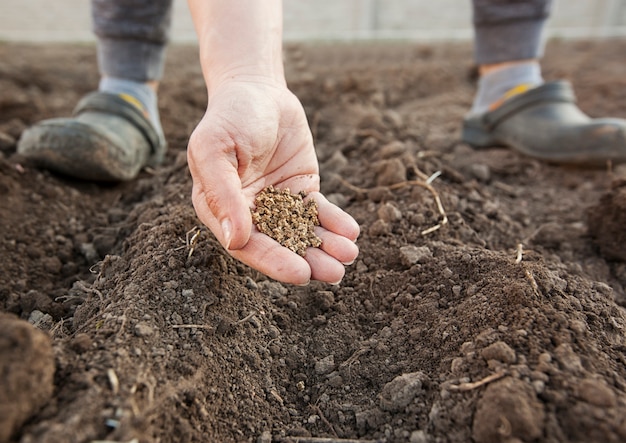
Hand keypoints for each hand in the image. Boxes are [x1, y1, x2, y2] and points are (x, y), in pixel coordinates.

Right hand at [187, 79, 359, 284]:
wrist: (257, 89)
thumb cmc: (229, 117)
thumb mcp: (215, 149)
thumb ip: (221, 192)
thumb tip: (235, 240)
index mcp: (221, 210)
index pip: (248, 244)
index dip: (274, 261)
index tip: (300, 274)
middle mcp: (249, 213)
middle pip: (280, 244)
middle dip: (308, 260)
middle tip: (334, 274)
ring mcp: (277, 203)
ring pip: (302, 232)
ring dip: (326, 246)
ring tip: (348, 255)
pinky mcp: (301, 190)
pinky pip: (318, 210)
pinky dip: (335, 222)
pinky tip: (350, 231)